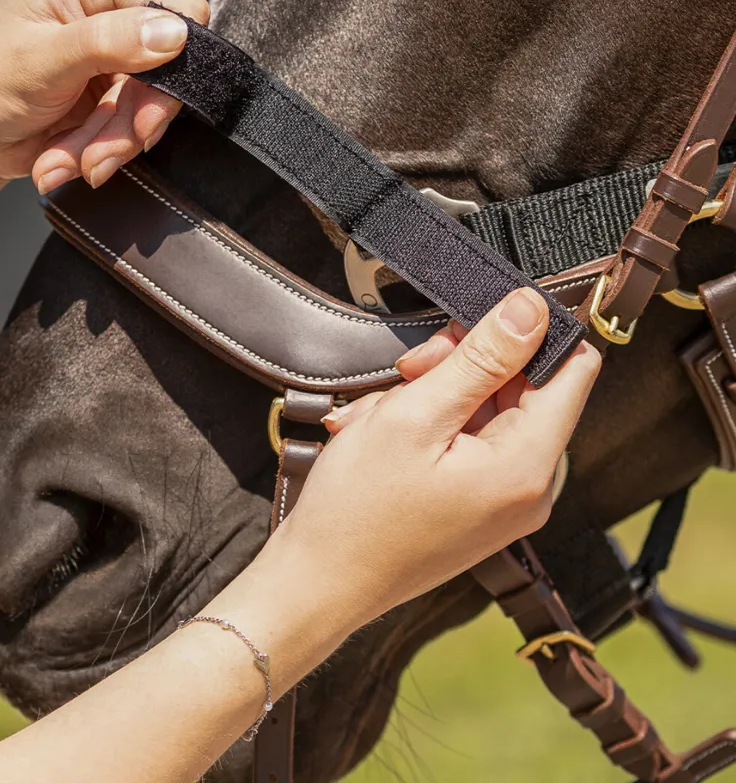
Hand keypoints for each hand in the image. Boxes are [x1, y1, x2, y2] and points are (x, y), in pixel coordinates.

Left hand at [0, 0, 207, 195]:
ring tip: (69, 159)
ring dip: (109, 146)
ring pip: (148, 112)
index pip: (167, 3)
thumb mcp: (44, 57)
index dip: (174, 47)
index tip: (153, 86)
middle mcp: (107, 22)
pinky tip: (64, 159)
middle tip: (104, 148)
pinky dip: (101, 155)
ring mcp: (113, 67)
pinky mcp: (113, 106)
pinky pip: (132, 136)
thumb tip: (173, 32)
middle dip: (131, 119)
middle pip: (165, 71)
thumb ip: (109, 42)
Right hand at [273, 288, 599, 624]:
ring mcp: (504, 501)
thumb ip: (481, 358)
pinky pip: (470, 442)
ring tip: (382, 417)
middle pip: (524, 388)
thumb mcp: (415, 415)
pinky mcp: (479, 506)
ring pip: (489, 411)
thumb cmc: (357, 511)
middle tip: (410, 372)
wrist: (319, 583)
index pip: (574, 369)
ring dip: (437, 396)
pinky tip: (388, 435)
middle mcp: (529, 488)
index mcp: (527, 466)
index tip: (477, 322)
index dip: (531, 332)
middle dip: (465, 366)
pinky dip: (431, 426)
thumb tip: (531, 309)